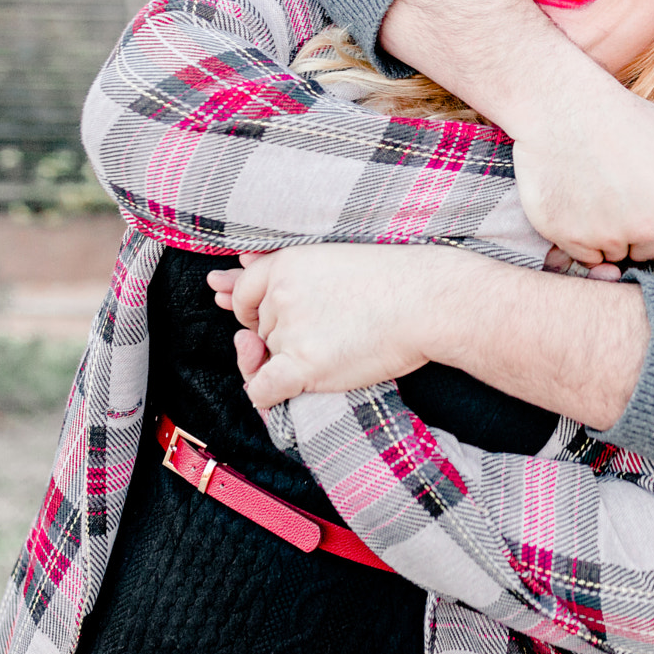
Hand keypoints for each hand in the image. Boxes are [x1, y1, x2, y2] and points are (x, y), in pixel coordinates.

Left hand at [208, 244, 456, 406]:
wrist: (429, 302)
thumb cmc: (392, 281)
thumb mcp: (330, 258)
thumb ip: (276, 267)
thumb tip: (225, 276)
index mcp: (285, 264)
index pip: (242, 291)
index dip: (252, 310)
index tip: (273, 317)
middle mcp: (279, 294)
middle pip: (259, 331)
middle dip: (281, 338)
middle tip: (328, 334)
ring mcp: (289, 330)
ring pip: (265, 360)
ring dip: (290, 364)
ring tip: (336, 350)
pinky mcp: (302, 365)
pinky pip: (262, 391)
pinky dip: (270, 396)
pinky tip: (296, 387)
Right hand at [512, 86, 653, 270]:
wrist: (565, 106)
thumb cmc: (622, 120)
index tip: (650, 224)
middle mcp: (646, 227)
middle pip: (645, 255)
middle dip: (636, 237)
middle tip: (619, 199)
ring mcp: (606, 235)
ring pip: (613, 256)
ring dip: (607, 238)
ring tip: (596, 195)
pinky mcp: (569, 237)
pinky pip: (583, 256)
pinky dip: (580, 239)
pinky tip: (577, 204)